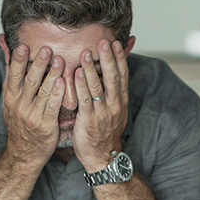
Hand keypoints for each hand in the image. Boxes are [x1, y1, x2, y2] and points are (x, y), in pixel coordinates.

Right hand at [2, 45, 65, 169]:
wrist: (23, 153)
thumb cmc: (20, 123)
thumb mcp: (10, 101)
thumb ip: (11, 77)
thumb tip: (7, 51)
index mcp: (11, 97)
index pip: (13, 75)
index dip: (18, 61)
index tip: (23, 46)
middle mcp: (20, 105)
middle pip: (29, 81)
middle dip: (38, 64)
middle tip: (47, 49)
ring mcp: (32, 116)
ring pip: (42, 92)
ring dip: (52, 76)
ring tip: (60, 61)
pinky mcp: (45, 125)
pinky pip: (52, 108)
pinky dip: (57, 95)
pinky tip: (63, 83)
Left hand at [72, 39, 129, 171]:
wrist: (103, 157)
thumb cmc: (105, 133)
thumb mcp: (115, 112)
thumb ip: (113, 93)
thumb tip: (112, 75)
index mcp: (121, 101)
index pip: (123, 76)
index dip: (120, 58)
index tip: (115, 43)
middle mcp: (115, 105)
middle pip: (113, 77)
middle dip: (108, 59)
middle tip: (103, 42)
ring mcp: (103, 113)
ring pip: (99, 87)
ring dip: (91, 69)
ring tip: (86, 53)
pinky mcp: (89, 120)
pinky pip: (85, 100)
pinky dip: (81, 86)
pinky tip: (76, 73)